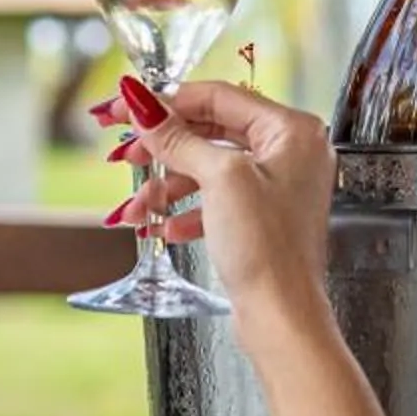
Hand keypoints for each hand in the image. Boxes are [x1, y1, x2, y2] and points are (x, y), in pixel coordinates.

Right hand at [120, 78, 336, 337]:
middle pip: (212, 131)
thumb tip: (141, 102)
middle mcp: (291, 152)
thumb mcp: (219, 179)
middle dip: (164, 148)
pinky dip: (187, 210)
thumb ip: (178, 137)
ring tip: (138, 208)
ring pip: (209, 169)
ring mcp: (278, 187)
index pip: (218, 97)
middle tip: (124, 153)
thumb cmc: (268, 249)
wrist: (282, 318)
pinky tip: (163, 227)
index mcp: (292, 130)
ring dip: (167, 186)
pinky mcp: (264, 218)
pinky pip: (217, 200)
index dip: (166, 101)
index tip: (125, 107)